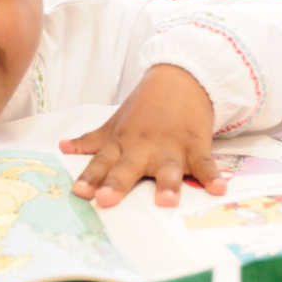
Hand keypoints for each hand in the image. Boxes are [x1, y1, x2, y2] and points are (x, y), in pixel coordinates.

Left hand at [60, 64, 226, 207]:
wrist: (179, 79)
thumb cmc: (144, 109)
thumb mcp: (115, 123)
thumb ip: (92, 140)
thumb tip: (63, 147)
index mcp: (122, 143)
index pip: (102, 162)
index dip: (90, 177)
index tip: (80, 193)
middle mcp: (143, 147)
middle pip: (128, 168)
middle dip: (117, 184)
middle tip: (106, 200)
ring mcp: (171, 147)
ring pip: (168, 169)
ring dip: (167, 184)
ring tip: (166, 202)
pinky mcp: (195, 146)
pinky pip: (205, 164)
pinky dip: (213, 176)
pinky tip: (219, 189)